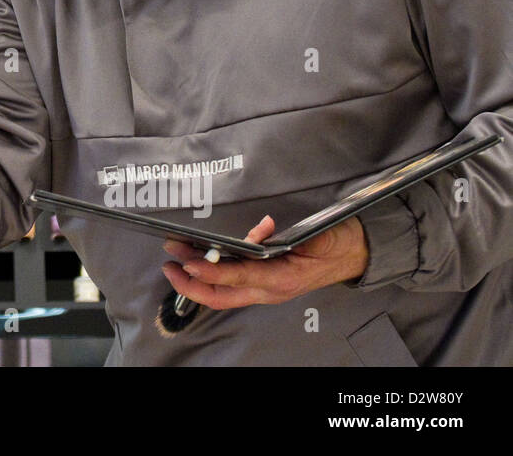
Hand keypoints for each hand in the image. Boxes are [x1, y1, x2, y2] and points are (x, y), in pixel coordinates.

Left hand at [161, 215, 368, 309]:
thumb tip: (260, 229)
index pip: (236, 278)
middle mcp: (269, 290)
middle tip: (168, 263)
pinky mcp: (266, 285)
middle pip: (220, 296)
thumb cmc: (334, 242)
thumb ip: (278, 236)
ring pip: (223, 293)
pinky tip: (205, 254)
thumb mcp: (308, 235)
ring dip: (197, 278)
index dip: (209, 270)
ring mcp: (267, 290)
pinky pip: (234, 285)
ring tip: (178, 256)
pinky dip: (216, 272)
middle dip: (189, 283)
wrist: (357, 253)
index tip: (187, 261)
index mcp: (280, 278)